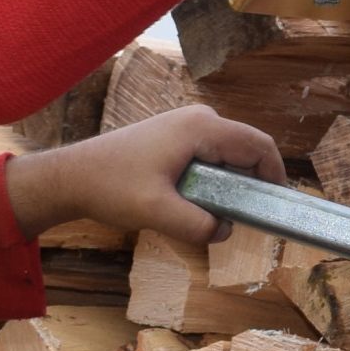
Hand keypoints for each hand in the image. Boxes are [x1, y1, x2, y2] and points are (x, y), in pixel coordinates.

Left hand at [5, 105, 282, 245]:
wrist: (73, 175)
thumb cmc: (112, 187)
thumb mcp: (158, 212)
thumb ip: (197, 225)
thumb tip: (225, 231)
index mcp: (201, 128)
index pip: (259, 146)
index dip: (276, 175)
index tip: (275, 207)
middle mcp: (199, 119)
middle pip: (246, 150)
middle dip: (250, 184)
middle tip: (242, 218)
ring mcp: (187, 125)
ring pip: (228, 155)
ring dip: (229, 185)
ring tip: (214, 214)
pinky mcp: (176, 136)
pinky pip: (211, 157)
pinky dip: (213, 180)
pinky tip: (194, 204)